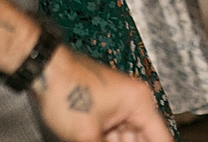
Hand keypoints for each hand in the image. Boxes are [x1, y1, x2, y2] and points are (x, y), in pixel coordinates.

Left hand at [34, 46, 173, 141]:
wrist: (45, 71)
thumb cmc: (66, 89)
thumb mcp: (88, 136)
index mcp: (139, 101)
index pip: (161, 137)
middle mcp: (133, 100)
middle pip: (143, 137)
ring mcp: (118, 103)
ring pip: (127, 136)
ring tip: (99, 140)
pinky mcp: (104, 108)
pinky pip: (114, 131)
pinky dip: (110, 140)